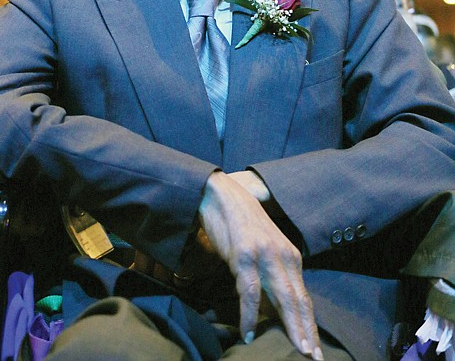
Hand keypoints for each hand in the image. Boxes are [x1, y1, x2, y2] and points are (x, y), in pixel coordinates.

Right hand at [199, 171, 322, 359]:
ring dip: (291, 326)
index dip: (310, 324)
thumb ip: (271, 275)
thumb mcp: (263, 249)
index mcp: (290, 255)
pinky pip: (249, 292)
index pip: (304, 296)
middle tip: (315, 358)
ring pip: (283, 297)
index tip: (317, 349)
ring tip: (298, 350)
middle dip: (308, 331)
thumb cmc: (241, 225)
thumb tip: (271, 310)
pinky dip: (249, 316)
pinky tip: (248, 333)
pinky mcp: (244, 254)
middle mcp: (283, 255)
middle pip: (299, 300)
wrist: (222, 196)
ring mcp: (264, 255)